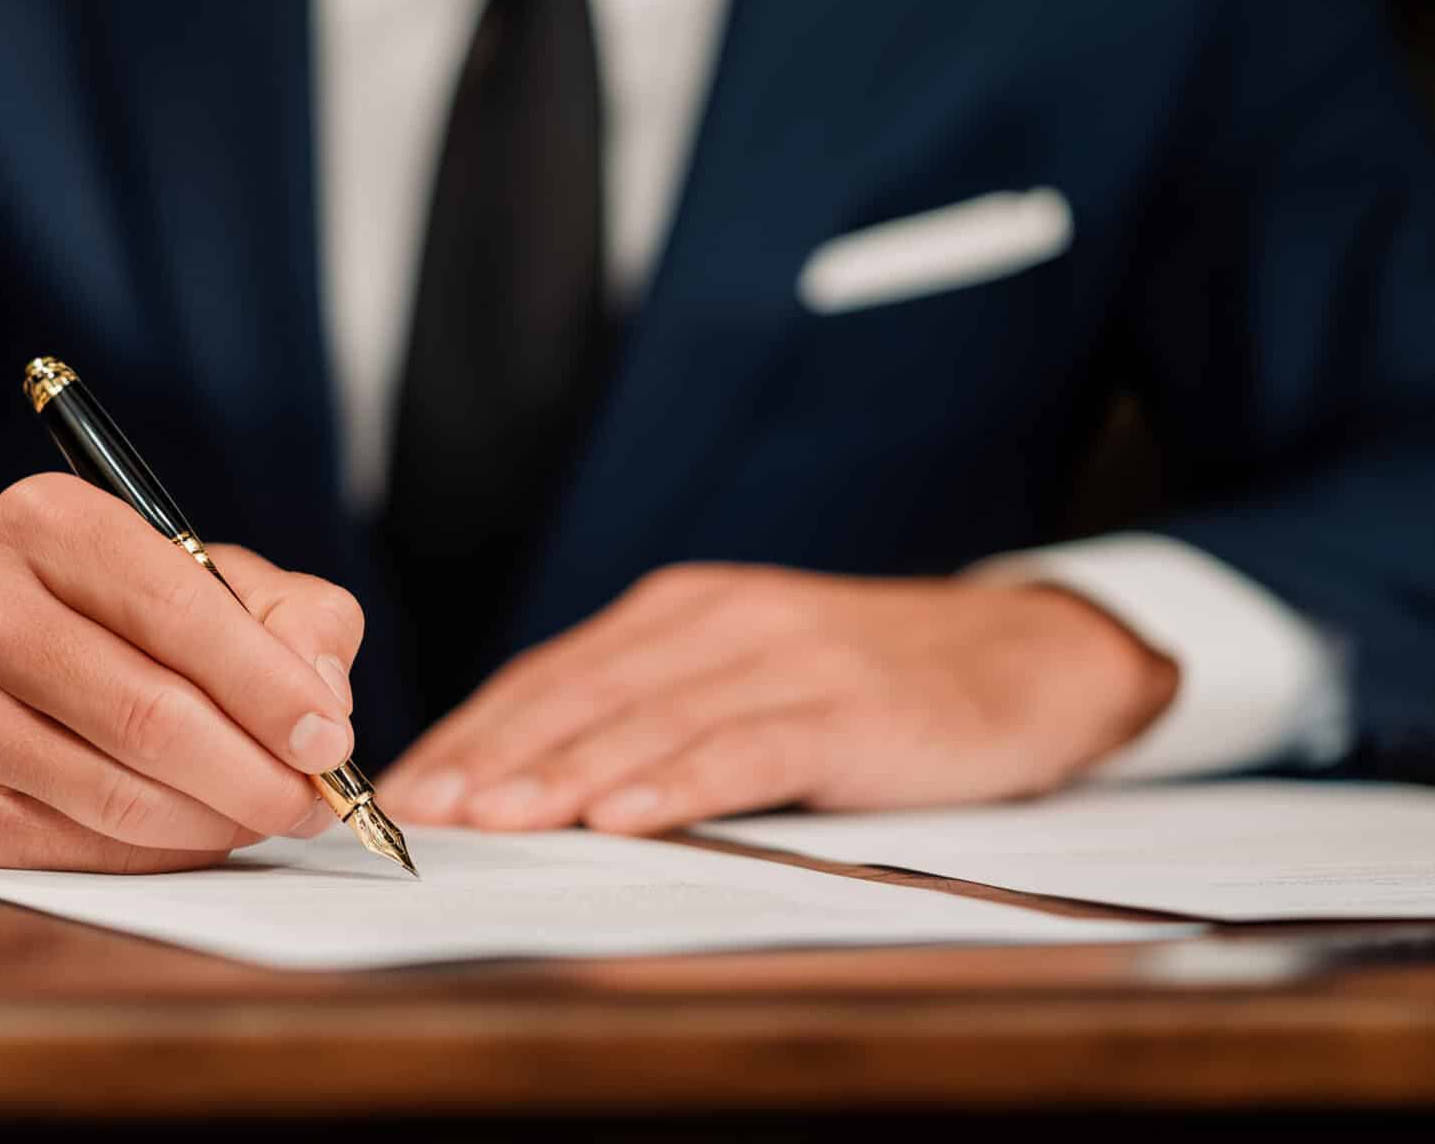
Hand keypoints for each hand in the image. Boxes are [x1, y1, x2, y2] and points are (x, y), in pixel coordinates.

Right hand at [0, 474, 363, 871]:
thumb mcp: (191, 575)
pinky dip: (158, 851)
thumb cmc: (92, 616)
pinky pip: (81, 847)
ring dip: (215, 823)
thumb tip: (325, 696)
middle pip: (151, 716)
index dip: (269, 686)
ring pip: (119, 795)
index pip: (178, 611)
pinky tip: (187, 829)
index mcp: (46, 522)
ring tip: (259, 814)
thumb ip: (285, 613)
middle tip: (312, 801)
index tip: (330, 738)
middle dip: (256, 773)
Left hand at [375, 564, 1175, 835]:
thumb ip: (652, 715)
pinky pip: (745, 748)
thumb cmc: (870, 684)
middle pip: (579, 695)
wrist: (1028, 657)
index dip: (472, 733)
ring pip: (648, 721)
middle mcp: (719, 620)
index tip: (406, 788)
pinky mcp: (846, 708)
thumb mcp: (745, 680)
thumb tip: (533, 787)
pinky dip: (677, 784)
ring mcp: (784, 659)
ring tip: (492, 821)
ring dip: (561, 774)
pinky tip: (623, 817)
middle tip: (419, 812)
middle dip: (491, 757)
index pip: (549, 676)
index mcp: (679, 612)